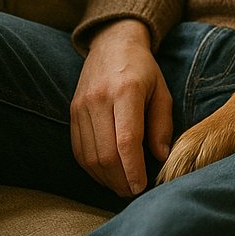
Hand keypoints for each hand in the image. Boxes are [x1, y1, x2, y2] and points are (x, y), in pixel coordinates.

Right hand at [70, 19, 174, 195]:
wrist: (111, 44)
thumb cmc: (142, 69)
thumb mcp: (162, 91)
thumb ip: (162, 124)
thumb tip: (159, 157)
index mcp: (126, 91)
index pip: (126, 140)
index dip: (133, 169)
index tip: (141, 186)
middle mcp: (100, 99)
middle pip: (106, 153)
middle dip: (120, 180)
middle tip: (133, 191)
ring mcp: (81, 106)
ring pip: (89, 156)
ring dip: (105, 178)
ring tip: (121, 186)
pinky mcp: (72, 112)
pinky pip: (78, 149)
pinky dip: (91, 168)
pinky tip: (106, 174)